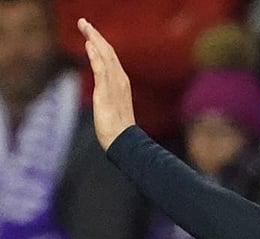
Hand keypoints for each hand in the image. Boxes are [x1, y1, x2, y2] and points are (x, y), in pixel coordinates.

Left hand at [77, 18, 135, 148]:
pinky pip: (101, 68)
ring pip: (105, 56)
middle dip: (96, 36)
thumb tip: (103, 92)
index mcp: (122, 84)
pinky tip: (88, 44)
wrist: (124, 142)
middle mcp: (120, 80)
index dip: (101, 45)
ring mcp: (115, 85)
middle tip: (84, 23)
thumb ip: (108, 97)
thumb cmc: (119, 130)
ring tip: (84, 26)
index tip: (91, 34)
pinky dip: (95, 54)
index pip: (111, 59)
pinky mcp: (107, 91)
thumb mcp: (113, 109)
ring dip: (94, 39)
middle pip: (108, 53)